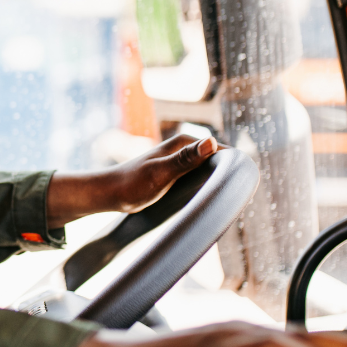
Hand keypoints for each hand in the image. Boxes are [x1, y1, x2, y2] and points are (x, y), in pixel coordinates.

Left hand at [46, 134, 223, 227]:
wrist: (109, 194)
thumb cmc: (132, 184)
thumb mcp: (161, 173)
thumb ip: (185, 159)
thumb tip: (211, 143)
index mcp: (185, 142)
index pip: (222, 151)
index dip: (234, 168)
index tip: (238, 190)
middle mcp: (185, 148)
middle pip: (218, 162)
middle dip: (226, 178)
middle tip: (230, 201)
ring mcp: (181, 161)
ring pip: (209, 172)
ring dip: (216, 184)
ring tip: (220, 204)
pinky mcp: (177, 174)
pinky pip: (198, 179)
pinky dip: (204, 189)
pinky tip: (206, 203)